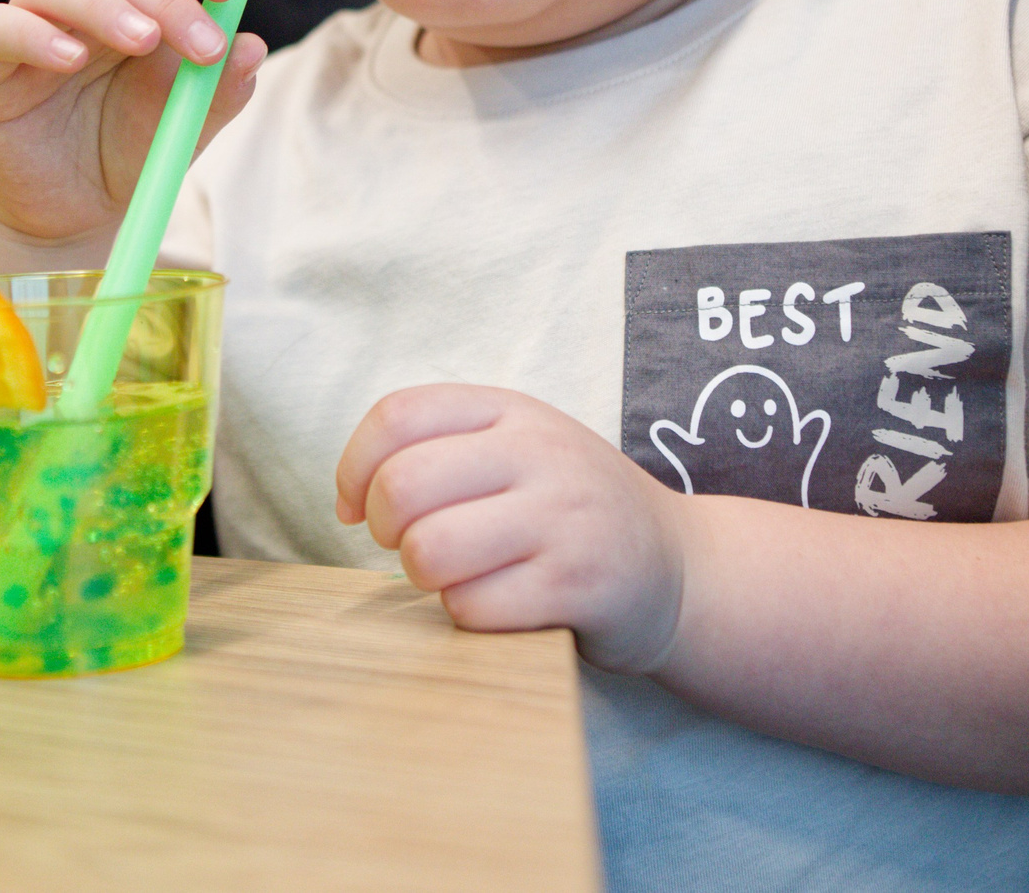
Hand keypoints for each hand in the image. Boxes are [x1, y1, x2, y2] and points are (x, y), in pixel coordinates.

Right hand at [0, 0, 264, 244]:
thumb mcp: (185, 128)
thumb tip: (253, 46)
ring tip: (144, 41)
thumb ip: (219, 90)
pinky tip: (69, 60)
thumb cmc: (128, 153)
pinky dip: (33, 35)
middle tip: (201, 43)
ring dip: (105, 4)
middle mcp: (85, 3)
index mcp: (139, 4)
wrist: (68, 212)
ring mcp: (33, 25)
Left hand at [337, 385, 688, 672]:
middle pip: (401, 488)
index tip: (356, 508)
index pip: (397, 416)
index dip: (354, 468)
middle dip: (385, 532)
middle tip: (414, 546)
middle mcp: (540, 454)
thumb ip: (439, 448)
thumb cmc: (571, 510)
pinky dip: (470, 617)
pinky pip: (475, 608)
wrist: (681, 566)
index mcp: (514, 411)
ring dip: (427, 579)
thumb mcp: (520, 449)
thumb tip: (347, 502)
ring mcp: (563, 519)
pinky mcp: (578, 585)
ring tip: (462, 575)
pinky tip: (503, 604)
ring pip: (429, 553)